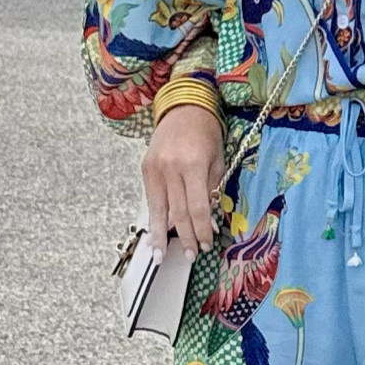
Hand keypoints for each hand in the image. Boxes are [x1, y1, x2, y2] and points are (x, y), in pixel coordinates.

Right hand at [142, 105, 223, 259]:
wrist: (183, 108)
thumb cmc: (207, 134)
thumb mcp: (218, 160)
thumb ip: (212, 189)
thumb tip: (209, 220)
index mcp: (192, 165)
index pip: (197, 207)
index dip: (202, 229)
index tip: (206, 245)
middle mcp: (170, 168)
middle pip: (178, 212)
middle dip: (185, 237)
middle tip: (190, 256)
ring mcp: (155, 168)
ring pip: (159, 209)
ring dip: (161, 236)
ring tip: (160, 257)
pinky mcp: (145, 169)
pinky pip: (151, 199)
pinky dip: (154, 218)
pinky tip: (153, 234)